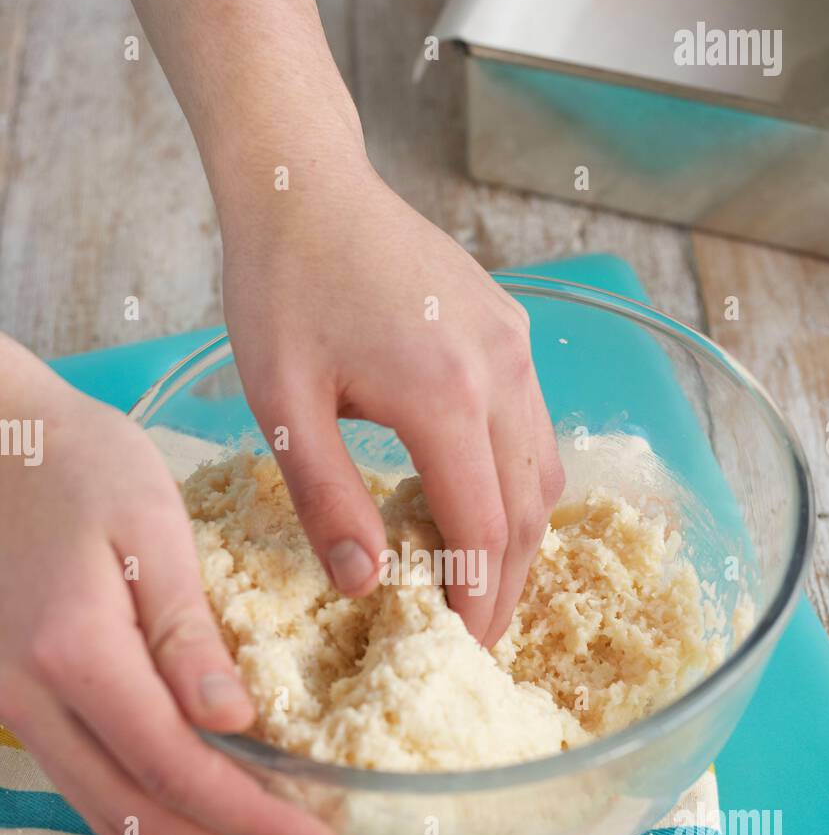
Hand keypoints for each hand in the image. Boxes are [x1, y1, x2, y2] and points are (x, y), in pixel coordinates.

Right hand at [0, 336, 346, 834]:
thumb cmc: (74, 462)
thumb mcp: (148, 525)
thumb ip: (187, 630)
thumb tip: (234, 723)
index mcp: (75, 651)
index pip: (178, 769)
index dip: (255, 822)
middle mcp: (33, 697)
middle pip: (141, 815)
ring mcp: (11, 704)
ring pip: (107, 812)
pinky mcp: (13, 698)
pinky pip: (85, 783)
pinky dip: (149, 816)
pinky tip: (202, 819)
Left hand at [221, 163, 564, 645]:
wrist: (307, 186)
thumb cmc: (281, 288)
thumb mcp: (280, 405)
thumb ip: (326, 498)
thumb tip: (365, 584)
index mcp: (443, 394)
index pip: (482, 529)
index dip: (478, 600)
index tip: (462, 649)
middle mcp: (499, 370)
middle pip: (528, 510)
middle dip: (509, 584)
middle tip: (479, 636)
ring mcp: (514, 346)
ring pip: (543, 471)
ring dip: (519, 536)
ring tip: (481, 583)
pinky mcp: (511, 330)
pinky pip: (534, 428)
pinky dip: (518, 483)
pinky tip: (478, 504)